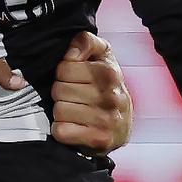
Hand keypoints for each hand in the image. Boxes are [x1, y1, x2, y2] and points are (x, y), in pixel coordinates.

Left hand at [51, 31, 131, 153]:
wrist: (122, 125)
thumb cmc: (106, 86)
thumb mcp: (101, 56)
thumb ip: (86, 42)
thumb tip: (72, 51)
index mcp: (109, 72)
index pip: (64, 68)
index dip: (63, 74)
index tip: (74, 80)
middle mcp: (111, 96)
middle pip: (58, 90)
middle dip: (61, 94)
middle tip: (74, 98)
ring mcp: (106, 119)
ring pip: (58, 110)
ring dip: (61, 112)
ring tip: (74, 112)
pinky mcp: (99, 140)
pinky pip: (61, 131)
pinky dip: (62, 131)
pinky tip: (73, 127)